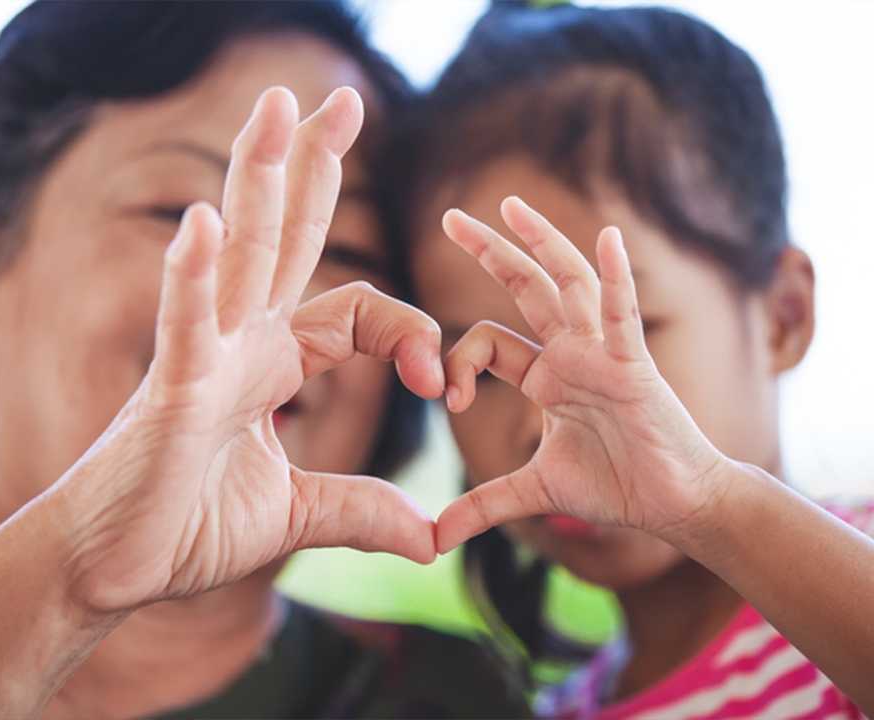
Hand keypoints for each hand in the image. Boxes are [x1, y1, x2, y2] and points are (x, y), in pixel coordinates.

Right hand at [56, 87, 442, 612]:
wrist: (114, 568)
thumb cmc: (187, 527)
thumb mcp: (297, 516)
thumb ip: (361, 510)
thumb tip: (429, 538)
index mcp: (274, 363)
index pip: (359, 313)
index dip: (409, 332)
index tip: (438, 383)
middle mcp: (240, 343)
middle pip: (285, 239)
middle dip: (311, 167)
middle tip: (339, 97)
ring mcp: (203, 359)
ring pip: (239, 257)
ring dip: (256, 179)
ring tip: (275, 105)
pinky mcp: (169, 392)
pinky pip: (184, 325)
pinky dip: (192, 276)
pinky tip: (203, 222)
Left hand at [435, 197, 728, 552]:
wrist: (673, 504)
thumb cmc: (615, 487)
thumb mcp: (535, 491)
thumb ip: (484, 505)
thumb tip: (433, 539)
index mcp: (546, 375)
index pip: (489, 342)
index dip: (457, 360)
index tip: (445, 400)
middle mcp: (570, 354)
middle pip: (526, 289)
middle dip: (490, 252)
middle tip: (451, 217)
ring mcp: (602, 354)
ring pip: (569, 286)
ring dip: (542, 244)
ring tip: (512, 206)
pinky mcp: (634, 366)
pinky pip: (622, 316)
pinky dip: (616, 278)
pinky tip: (606, 237)